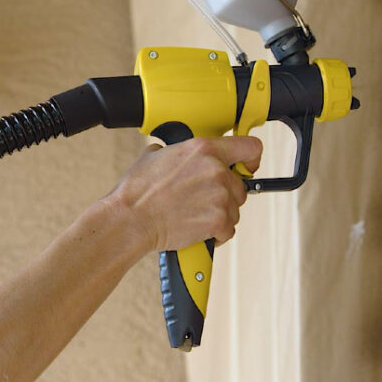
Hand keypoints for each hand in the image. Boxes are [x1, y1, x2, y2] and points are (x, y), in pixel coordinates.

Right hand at [105, 136, 262, 253]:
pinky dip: (216, 233)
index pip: (250, 147)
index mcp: (204, 149)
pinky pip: (228, 229)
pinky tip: (198, 230)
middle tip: (203, 200)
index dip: (250, 159)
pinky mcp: (218, 221)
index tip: (246, 167)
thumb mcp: (154, 155)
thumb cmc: (137, 191)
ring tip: (195, 215)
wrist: (131, 219)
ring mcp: (220, 196)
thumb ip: (175, 151)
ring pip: (235, 209)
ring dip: (220, 214)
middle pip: (241, 185)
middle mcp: (216, 170)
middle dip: (226, 194)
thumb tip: (174, 152)